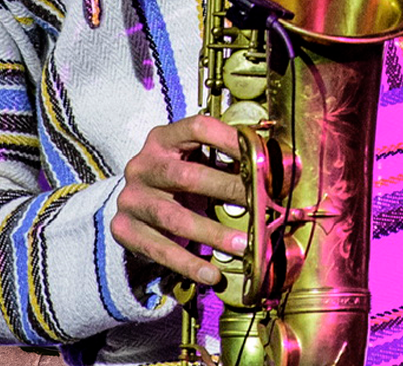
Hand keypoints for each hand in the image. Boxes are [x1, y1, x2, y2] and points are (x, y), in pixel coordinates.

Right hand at [111, 115, 247, 286]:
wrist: (134, 205)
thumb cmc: (177, 179)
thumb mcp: (194, 162)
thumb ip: (226, 161)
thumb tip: (278, 169)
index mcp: (162, 139)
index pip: (196, 128)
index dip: (227, 139)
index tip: (257, 154)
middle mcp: (142, 165)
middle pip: (185, 176)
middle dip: (226, 190)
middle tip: (259, 204)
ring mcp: (131, 198)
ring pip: (174, 217)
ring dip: (212, 233)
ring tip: (243, 245)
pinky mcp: (124, 229)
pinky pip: (160, 250)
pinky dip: (189, 263)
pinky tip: (213, 273)